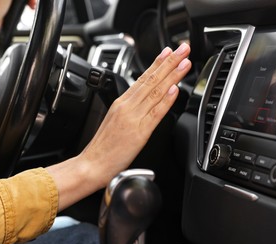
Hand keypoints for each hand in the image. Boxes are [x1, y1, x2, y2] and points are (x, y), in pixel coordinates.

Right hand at [47, 43, 191, 210]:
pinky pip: (155, 113)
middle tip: (182, 48)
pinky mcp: (140, 132)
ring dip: (171, 76)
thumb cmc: (102, 147)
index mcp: (121, 103)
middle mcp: (127, 107)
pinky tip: (174, 89)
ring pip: (155, 92)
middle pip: (151, 80)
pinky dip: (165, 100)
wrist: (91, 164)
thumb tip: (143, 99)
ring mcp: (134, 118)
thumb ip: (129, 109)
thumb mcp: (114, 121)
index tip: (168, 52)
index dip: (157, 64)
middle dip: (168, 62)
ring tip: (183, 62)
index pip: (142, 78)